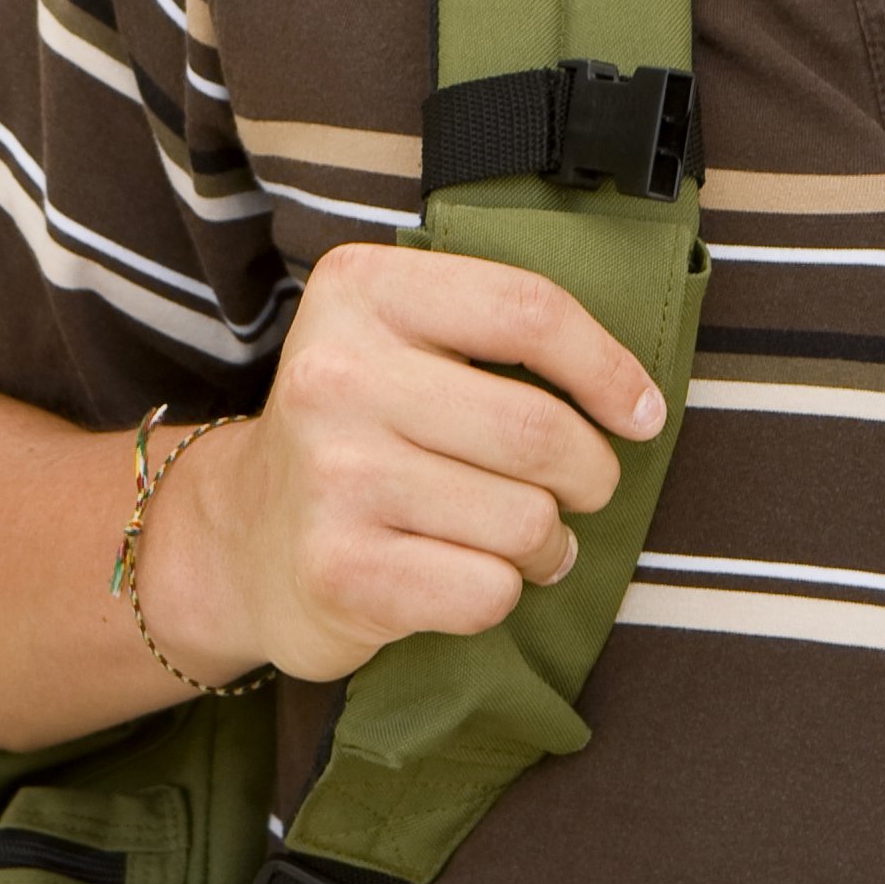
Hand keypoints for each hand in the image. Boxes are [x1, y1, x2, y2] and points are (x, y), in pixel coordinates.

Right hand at [139, 241, 665, 686]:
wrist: (243, 537)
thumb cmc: (362, 431)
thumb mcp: (404, 338)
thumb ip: (497, 332)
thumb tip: (635, 396)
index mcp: (361, 290)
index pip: (528, 311)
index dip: (608, 368)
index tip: (641, 412)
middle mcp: (335, 375)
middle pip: (539, 428)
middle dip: (591, 473)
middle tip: (582, 488)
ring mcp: (332, 476)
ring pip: (525, 520)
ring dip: (548, 543)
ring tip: (522, 539)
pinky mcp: (338, 570)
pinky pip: (487, 590)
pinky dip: (503, 592)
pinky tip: (467, 574)